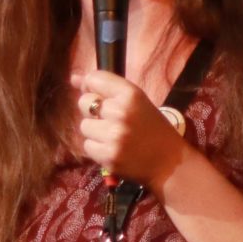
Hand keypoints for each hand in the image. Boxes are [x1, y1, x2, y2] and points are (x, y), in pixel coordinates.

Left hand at [70, 69, 184, 186]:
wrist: (169, 162)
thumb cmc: (153, 128)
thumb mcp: (136, 102)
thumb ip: (106, 88)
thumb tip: (73, 78)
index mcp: (130, 94)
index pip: (94, 78)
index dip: (91, 86)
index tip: (98, 95)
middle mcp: (120, 112)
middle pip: (84, 102)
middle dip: (93, 111)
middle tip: (110, 119)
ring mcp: (113, 135)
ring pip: (84, 126)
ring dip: (95, 132)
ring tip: (114, 136)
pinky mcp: (107, 156)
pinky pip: (87, 145)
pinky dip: (97, 148)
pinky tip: (113, 149)